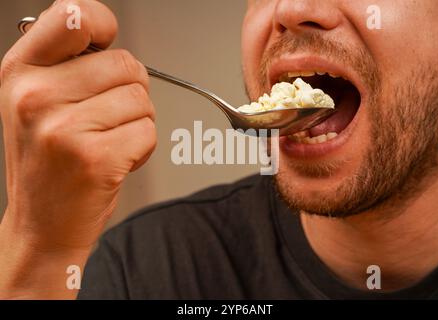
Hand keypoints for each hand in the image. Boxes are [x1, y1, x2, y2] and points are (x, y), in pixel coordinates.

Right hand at [0, 0, 155, 297]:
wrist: (42, 226)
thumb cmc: (49, 164)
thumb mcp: (36, 104)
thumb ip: (66, 64)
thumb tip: (107, 39)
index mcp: (21, 72)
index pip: (74, 15)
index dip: (104, 26)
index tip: (107, 46)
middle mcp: (36, 95)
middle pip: (126, 64)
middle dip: (131, 92)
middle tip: (107, 119)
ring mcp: (64, 128)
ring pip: (141, 99)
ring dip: (137, 122)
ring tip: (107, 142)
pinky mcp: (95, 158)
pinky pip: (148, 131)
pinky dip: (143, 148)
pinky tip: (116, 160)